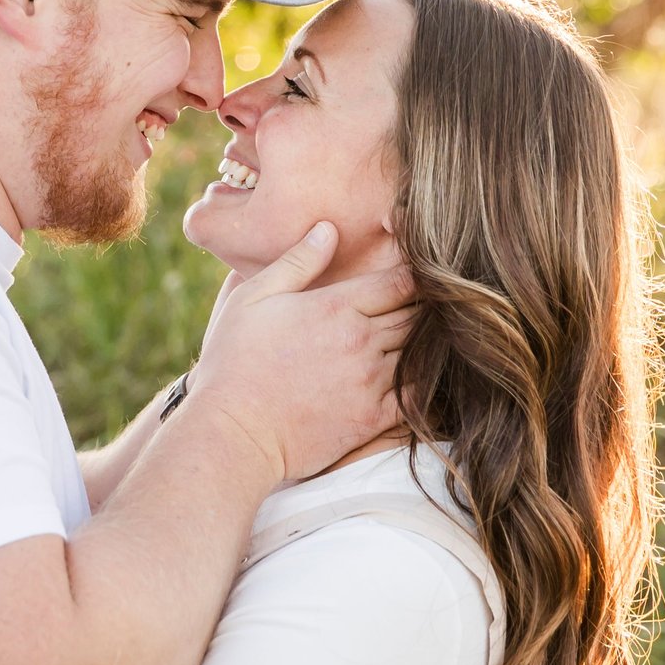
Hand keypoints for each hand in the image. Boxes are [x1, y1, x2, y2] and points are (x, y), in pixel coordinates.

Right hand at [190, 224, 410, 489]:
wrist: (234, 435)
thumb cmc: (234, 364)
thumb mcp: (252, 300)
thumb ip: (296, 262)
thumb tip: (328, 229)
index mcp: (337, 307)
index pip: (401, 280)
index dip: (414, 273)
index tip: (413, 274)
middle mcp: (362, 341)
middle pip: (419, 313)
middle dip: (426, 306)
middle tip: (430, 303)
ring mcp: (371, 382)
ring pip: (423, 351)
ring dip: (427, 342)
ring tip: (430, 336)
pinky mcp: (373, 419)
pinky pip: (418, 395)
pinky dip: (427, 382)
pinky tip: (424, 375)